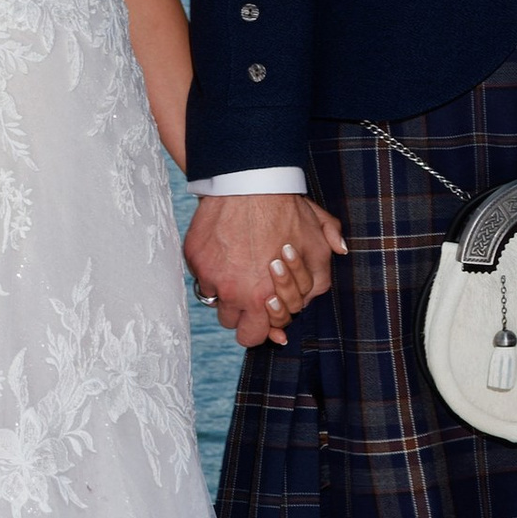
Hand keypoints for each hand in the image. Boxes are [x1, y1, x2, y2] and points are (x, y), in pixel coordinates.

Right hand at [184, 194, 346, 347]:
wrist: (249, 180)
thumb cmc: (284, 210)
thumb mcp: (315, 241)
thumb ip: (322, 272)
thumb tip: (320, 291)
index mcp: (262, 299)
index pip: (253, 337)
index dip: (260, 327)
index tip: (263, 312)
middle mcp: (232, 293)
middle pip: (231, 323)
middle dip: (242, 314)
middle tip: (251, 295)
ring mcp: (209, 275)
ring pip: (214, 299)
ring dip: (225, 291)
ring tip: (239, 268)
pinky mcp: (194, 257)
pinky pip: (201, 273)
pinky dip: (211, 268)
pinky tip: (227, 251)